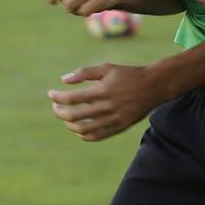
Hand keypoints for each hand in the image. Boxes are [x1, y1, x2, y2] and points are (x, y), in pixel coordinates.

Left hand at [48, 63, 162, 140]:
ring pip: (83, 129)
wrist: (154, 86)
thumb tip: (63, 80)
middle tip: (55, 106)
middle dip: (59, 111)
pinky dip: (84, 135)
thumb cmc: (128, 74)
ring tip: (66, 118)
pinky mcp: (119, 127)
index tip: (51, 94)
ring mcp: (113, 119)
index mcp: (102, 90)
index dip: (56, 97)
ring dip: (69, 125)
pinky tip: (79, 129)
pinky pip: (97, 136)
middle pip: (73, 116)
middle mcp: (107, 106)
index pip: (71, 98)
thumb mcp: (107, 67)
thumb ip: (84, 72)